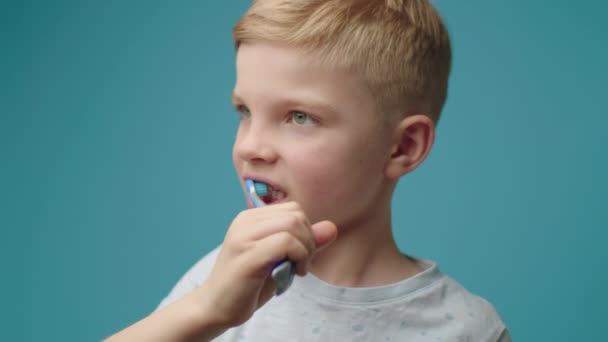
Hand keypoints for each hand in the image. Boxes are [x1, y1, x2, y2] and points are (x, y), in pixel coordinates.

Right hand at [193, 201, 336, 327]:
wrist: (216, 307)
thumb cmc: (248, 284)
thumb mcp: (282, 259)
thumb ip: (305, 242)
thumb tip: (332, 227)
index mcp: (250, 218)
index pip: (293, 209)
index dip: (306, 231)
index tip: (301, 255)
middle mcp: (244, 222)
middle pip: (296, 215)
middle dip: (309, 240)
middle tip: (302, 264)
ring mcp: (243, 237)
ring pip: (293, 225)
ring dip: (305, 249)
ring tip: (296, 269)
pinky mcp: (246, 256)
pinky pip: (285, 243)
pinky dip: (299, 257)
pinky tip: (292, 274)